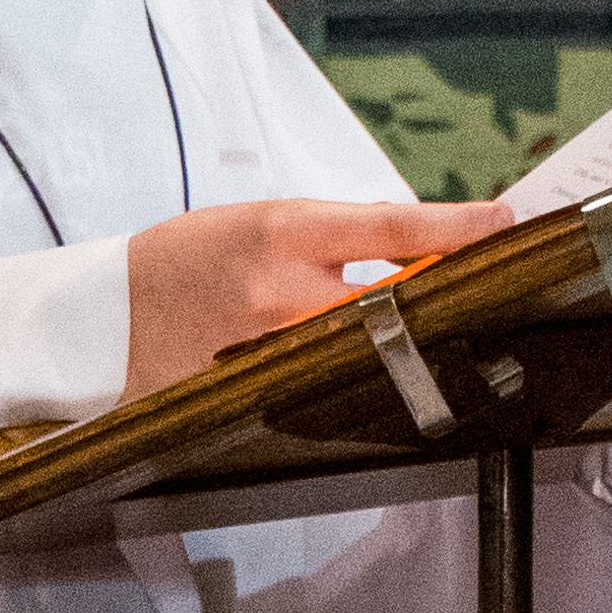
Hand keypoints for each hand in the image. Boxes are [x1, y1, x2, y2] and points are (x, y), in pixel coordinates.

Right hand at [123, 196, 511, 402]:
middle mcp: (283, 292)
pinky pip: (326, 382)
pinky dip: (349, 372)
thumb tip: (406, 242)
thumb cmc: (186, 258)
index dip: (453, 225)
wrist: (110, 315)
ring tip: (415, 332)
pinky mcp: (260, 390)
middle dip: (436, 297)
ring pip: (366, 347)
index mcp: (284, 234)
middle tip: (476, 292)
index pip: (390, 227)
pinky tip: (356, 369)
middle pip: (394, 300)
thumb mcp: (257, 221)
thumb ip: (329, 236)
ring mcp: (273, 349)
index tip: (501, 222)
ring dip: (395, 339)